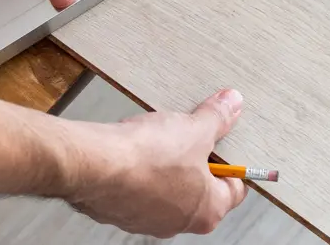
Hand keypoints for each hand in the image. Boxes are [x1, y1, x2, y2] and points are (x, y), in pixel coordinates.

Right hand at [69, 89, 247, 237]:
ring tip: (160, 137)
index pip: (235, 188)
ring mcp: (148, 219)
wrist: (94, 164)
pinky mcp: (121, 210)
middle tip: (191, 133)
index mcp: (208, 210)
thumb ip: (218, 119)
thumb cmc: (146, 158)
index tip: (226, 142)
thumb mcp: (195, 129)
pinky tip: (135, 149)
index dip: (232, 161)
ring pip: (167, 186)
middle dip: (196, 159)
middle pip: (201, 187)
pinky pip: (139, 187)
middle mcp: (180, 223)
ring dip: (167, 163)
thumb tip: (231, 106)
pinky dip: (140, 169)